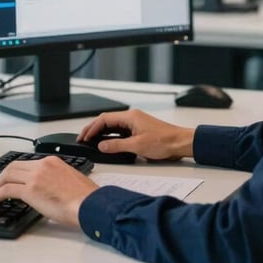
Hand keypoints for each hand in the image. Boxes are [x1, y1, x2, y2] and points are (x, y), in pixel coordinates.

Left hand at [0, 156, 97, 227]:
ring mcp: (36, 176)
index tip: (10, 179)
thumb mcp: (70, 179)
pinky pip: (7, 189)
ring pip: (7, 175)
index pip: (26, 163)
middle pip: (13, 166)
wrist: (89, 204)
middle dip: (2, 176)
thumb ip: (56, 179)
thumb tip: (49, 188)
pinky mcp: (30, 190)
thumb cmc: (85, 198)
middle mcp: (42, 165)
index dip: (15, 172)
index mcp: (52, 161)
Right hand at [78, 110, 194, 161]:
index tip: (84, 137)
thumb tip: (101, 146)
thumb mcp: (137, 146)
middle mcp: (131, 117)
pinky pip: (120, 131)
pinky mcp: (138, 130)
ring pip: (113, 126)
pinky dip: (111, 136)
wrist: (180, 143)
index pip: (104, 119)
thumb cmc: (164, 141)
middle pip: (107, 121)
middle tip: (83, 138)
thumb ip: (117, 146)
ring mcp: (135, 123)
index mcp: (130, 117)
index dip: (92, 128)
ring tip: (91, 141)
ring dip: (101, 133)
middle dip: (93, 129)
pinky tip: (107, 143)